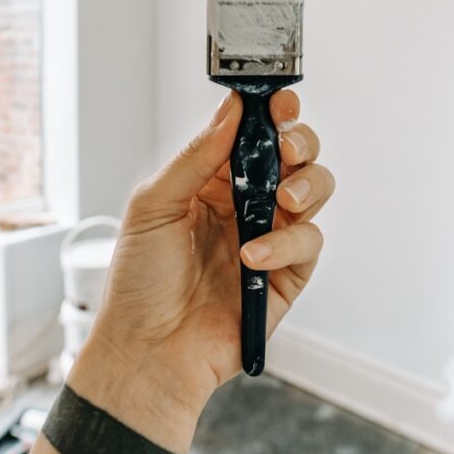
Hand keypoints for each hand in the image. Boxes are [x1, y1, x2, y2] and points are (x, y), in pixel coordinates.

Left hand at [90, 90, 334, 416]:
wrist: (148, 353)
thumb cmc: (139, 283)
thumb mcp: (154, 207)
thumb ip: (196, 157)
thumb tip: (232, 109)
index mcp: (211, 181)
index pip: (251, 134)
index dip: (270, 113)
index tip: (278, 101)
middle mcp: (245, 203)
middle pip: (295, 155)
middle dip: (300, 141)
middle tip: (288, 145)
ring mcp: (270, 236)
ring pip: (313, 191)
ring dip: (307, 184)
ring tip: (283, 197)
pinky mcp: (287, 274)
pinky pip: (307, 242)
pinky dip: (287, 243)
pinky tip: (255, 256)